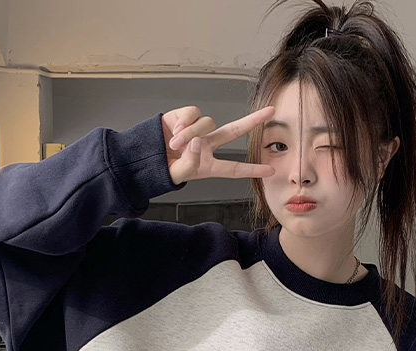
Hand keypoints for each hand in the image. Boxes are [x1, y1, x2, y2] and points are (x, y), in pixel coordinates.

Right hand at [162, 105, 276, 184]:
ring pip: (207, 123)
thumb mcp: (178, 173)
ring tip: (175, 145)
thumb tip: (198, 141)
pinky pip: (193, 113)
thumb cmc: (161, 170)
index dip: (252, 170)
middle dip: (253, 120)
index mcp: (209, 165)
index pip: (234, 168)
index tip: (271, 170)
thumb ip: (191, 161)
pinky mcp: (185, 116)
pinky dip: (184, 122)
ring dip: (191, 133)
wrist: (143, 157)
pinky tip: (174, 131)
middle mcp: (207, 145)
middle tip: (272, 111)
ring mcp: (197, 130)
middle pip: (234, 131)